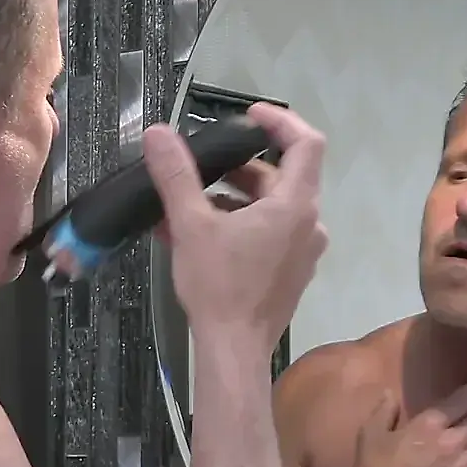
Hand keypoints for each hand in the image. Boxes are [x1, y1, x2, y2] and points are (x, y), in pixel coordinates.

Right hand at [144, 104, 327, 353]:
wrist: (234, 350)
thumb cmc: (219, 286)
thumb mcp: (191, 225)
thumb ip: (176, 175)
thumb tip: (157, 133)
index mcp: (295, 205)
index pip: (305, 143)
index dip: (280, 121)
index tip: (248, 116)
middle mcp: (309, 224)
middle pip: (282, 176)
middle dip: (239, 166)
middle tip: (201, 165)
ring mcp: (303, 251)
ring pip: (272, 207)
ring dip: (234, 198)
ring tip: (189, 203)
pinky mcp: (291, 272)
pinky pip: (270, 233)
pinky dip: (240, 224)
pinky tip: (198, 234)